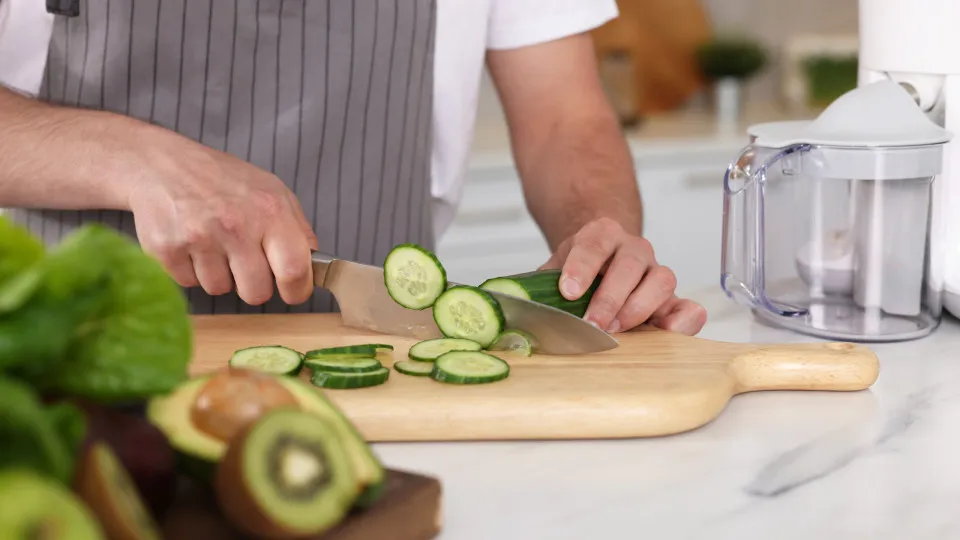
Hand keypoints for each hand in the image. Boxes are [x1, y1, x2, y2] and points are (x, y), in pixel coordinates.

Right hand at [126, 126, 317, 305]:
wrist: (160, 163)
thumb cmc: (222, 179)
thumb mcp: (272, 191)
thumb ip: (297, 228)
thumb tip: (312, 263)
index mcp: (269, 211)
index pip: (294, 270)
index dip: (298, 290)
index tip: (293, 290)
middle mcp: (235, 225)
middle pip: (257, 293)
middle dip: (254, 284)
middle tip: (245, 261)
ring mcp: (199, 238)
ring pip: (220, 290)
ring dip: (220, 275)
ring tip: (213, 243)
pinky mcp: (166, 249)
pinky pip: (189, 283)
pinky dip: (191, 269)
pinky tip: (190, 242)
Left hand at [540, 217, 706, 334]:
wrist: (605, 260)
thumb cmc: (578, 271)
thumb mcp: (554, 268)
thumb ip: (536, 285)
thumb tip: (508, 304)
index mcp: (601, 234)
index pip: (593, 245)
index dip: (582, 267)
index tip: (568, 291)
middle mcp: (633, 248)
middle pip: (629, 265)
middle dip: (609, 297)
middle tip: (592, 324)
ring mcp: (657, 272)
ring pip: (662, 280)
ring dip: (638, 308)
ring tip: (616, 330)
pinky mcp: (673, 299)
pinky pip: (690, 306)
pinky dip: (683, 321)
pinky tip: (667, 333)